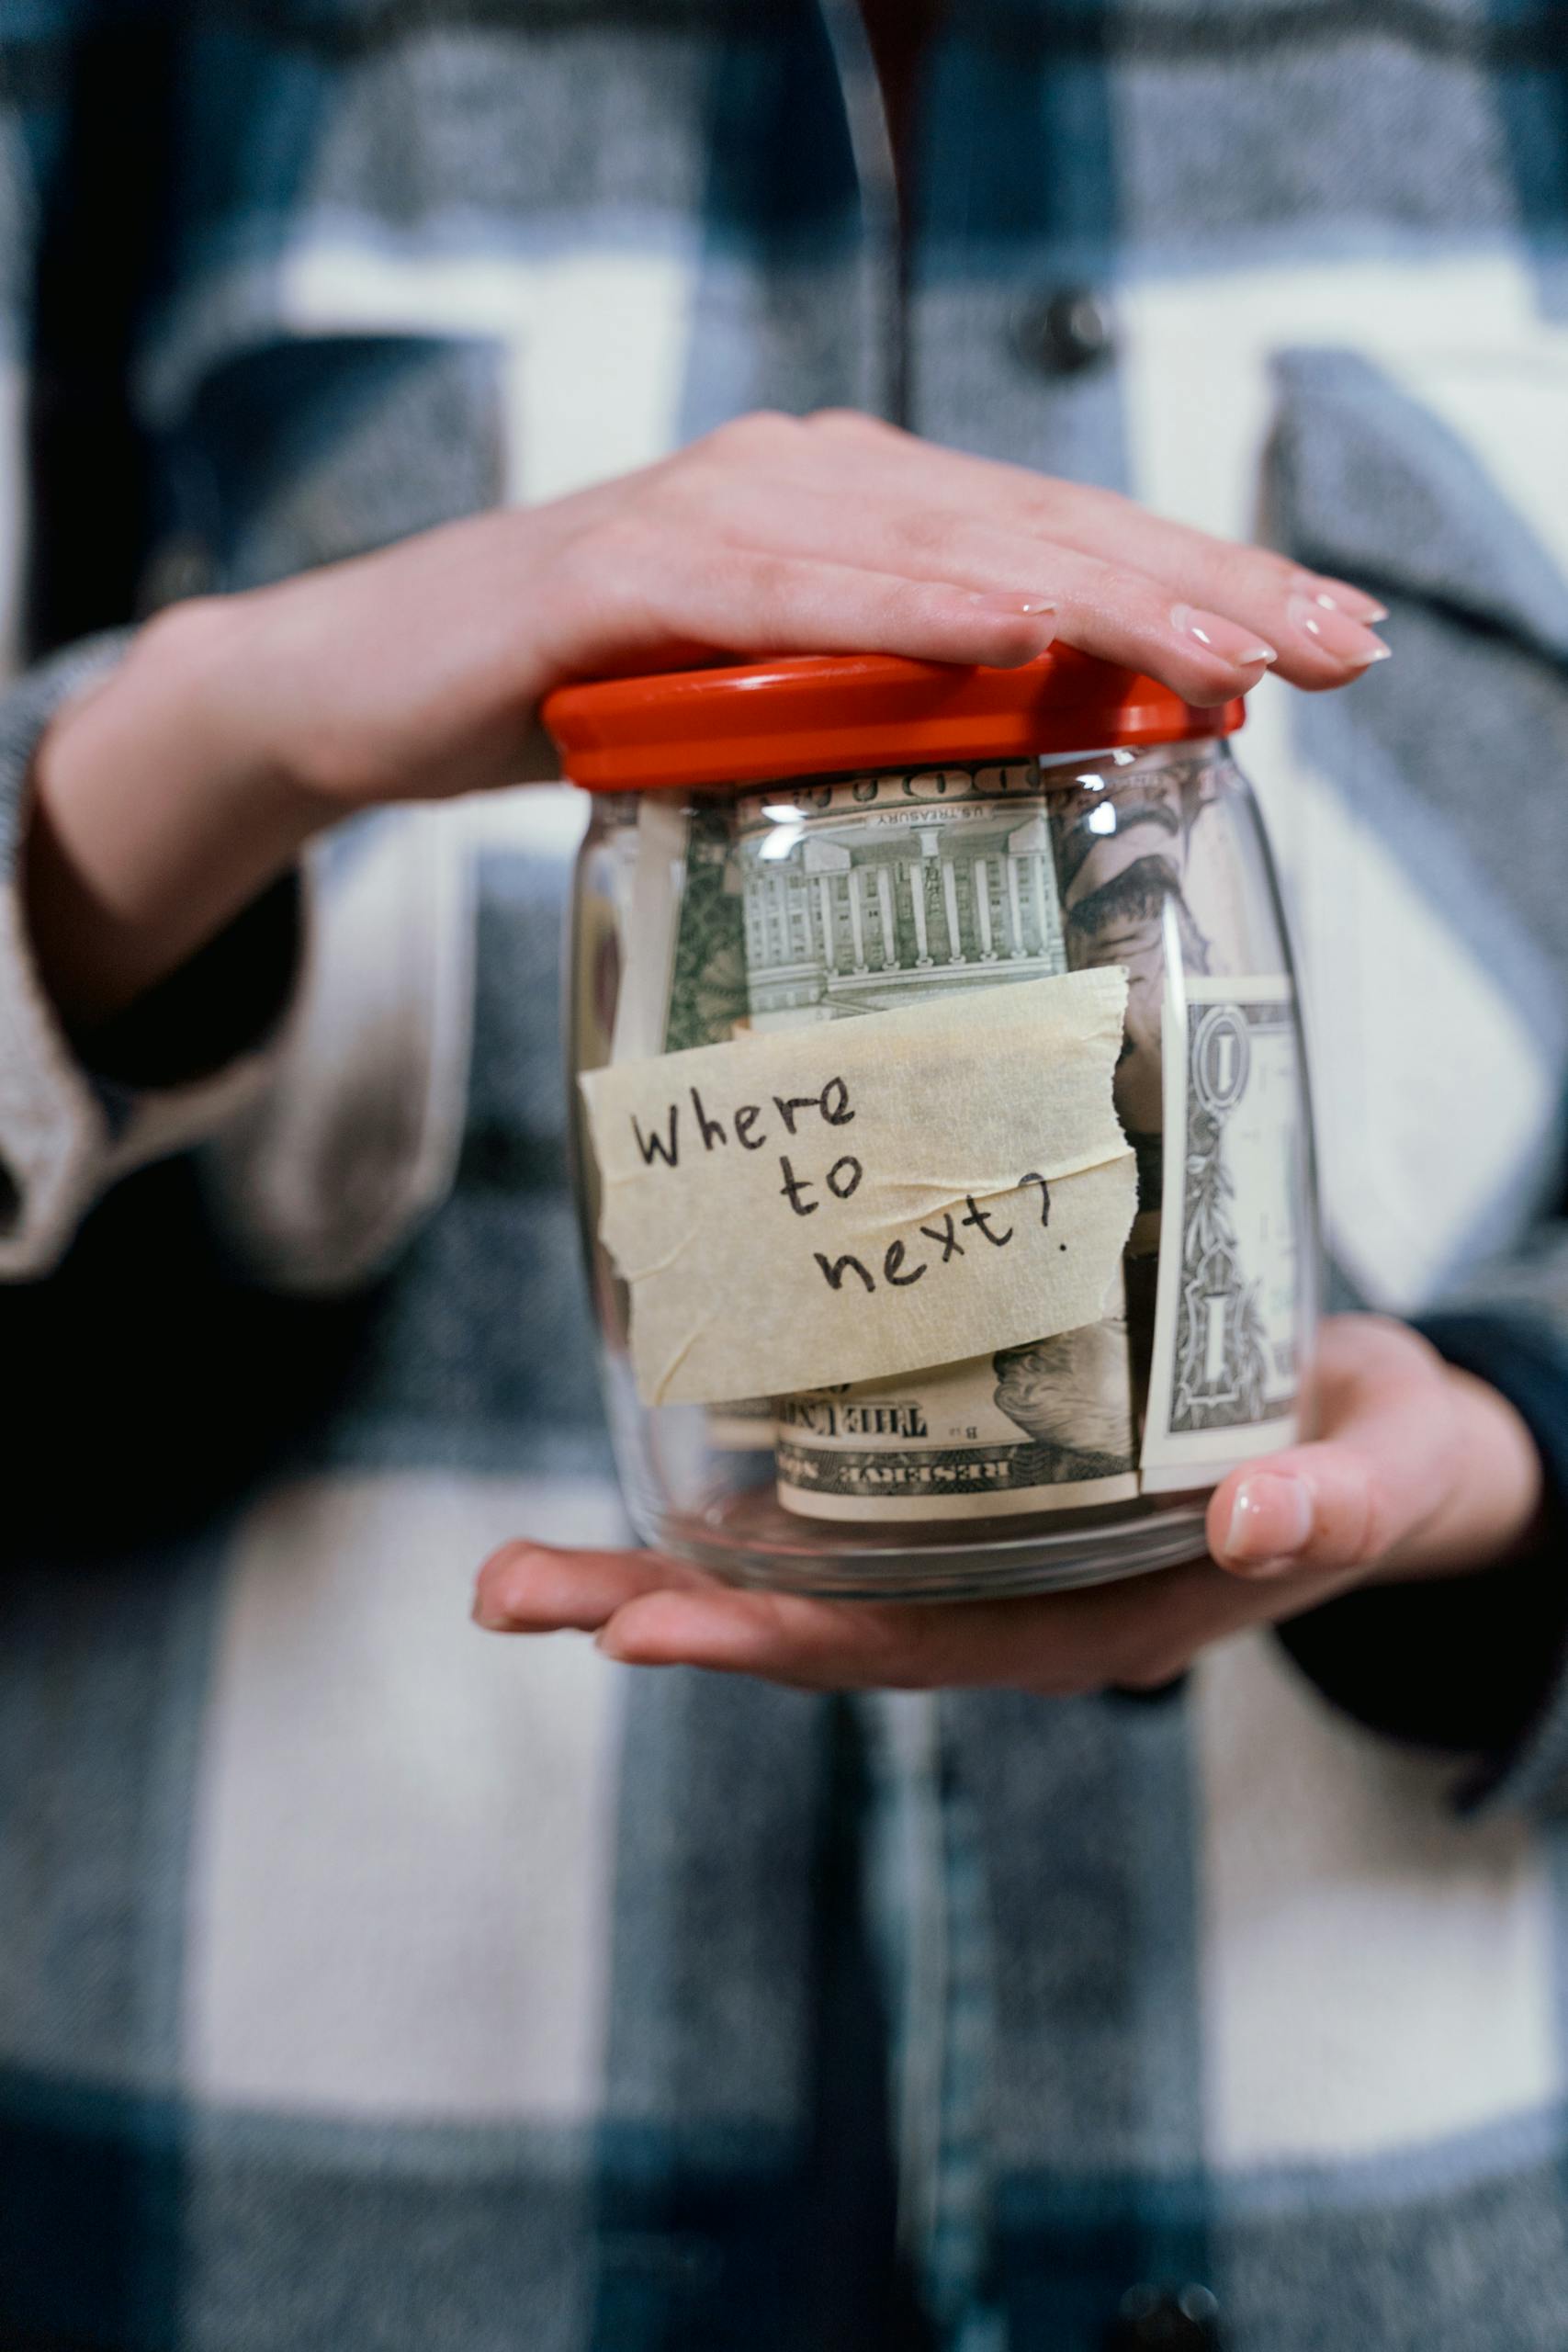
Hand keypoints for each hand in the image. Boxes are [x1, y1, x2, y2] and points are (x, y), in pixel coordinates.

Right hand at [29, 410, 1387, 1026]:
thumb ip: (887, 703)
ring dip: (1091, 593)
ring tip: (1221, 647)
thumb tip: (1041, 739)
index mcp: (849, 508)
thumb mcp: (768, 712)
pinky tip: (1006, 628)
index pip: (1054, 535)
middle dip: (1196, 583)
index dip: (1197, 578)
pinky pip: (783, 588)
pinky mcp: (617, 574)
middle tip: (1333, 642)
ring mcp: (709, 514)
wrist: (364, 689)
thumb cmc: (583, 705)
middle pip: (1031, 522)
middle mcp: (798, 479)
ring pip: (934, 545)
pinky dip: (898, 606)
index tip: (1326, 640)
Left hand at [472, 1318, 1543, 1694]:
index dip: (778, 1640)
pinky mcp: (977, 1466)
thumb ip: (1330, 1510)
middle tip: (508, 1591)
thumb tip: (1253, 1526)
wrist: (1376, 1430)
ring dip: (661, 1562)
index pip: (907, 1648)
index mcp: (1084, 1622)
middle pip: (811, 1619)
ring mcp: (977, 1539)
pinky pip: (842, 1486)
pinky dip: (738, 1478)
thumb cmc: (1376, 1464)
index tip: (649, 1627)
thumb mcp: (1380, 1484)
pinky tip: (645, 1447)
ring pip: (803, 1564)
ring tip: (515, 1562)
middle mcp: (1004, 1595)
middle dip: (661, 1612)